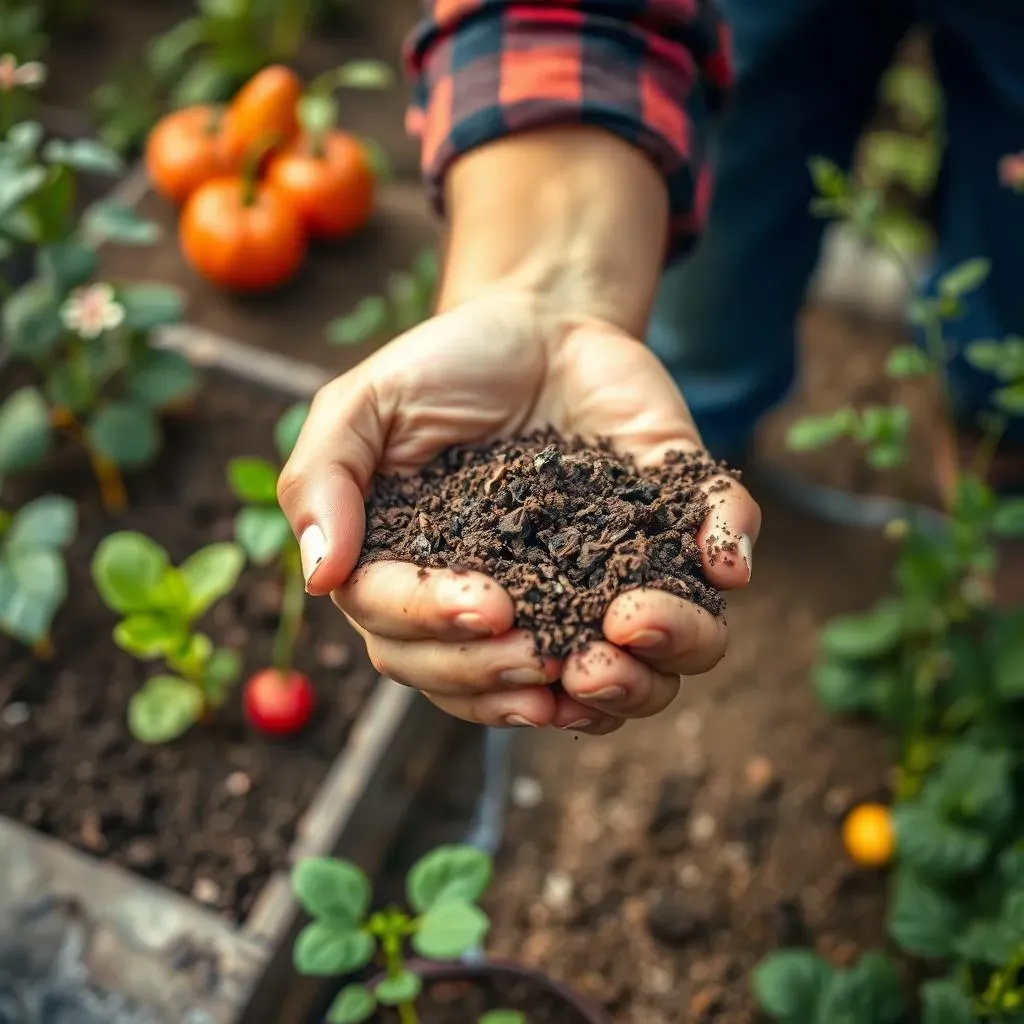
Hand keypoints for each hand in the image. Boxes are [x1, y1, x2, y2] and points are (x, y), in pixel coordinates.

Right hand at [277, 128, 760, 733]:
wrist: (541, 320)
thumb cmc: (443, 368)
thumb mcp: (364, 407)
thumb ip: (324, 479)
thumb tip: (319, 578)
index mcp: (426, 589)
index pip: (421, 651)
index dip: (453, 646)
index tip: (487, 606)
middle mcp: (510, 611)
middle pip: (510, 689)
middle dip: (532, 684)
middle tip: (557, 657)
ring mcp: (590, 591)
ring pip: (619, 685)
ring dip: (633, 686)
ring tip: (630, 640)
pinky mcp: (660, 557)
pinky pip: (700, 608)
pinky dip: (712, 599)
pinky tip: (715, 569)